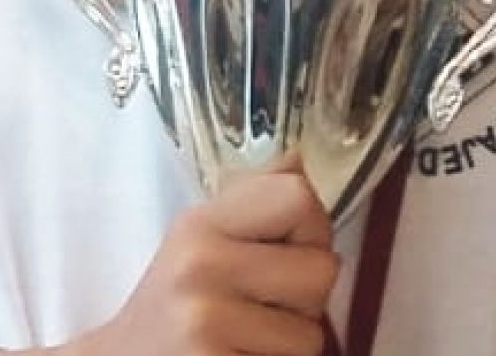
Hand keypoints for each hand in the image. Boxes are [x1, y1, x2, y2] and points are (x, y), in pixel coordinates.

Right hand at [68, 169, 339, 355]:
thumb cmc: (172, 304)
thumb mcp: (199, 240)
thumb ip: (253, 201)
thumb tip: (299, 157)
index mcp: (200, 224)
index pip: (299, 197)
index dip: (311, 228)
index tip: (287, 251)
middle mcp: (200, 266)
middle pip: (322, 270)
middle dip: (306, 296)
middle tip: (261, 306)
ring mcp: (205, 323)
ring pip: (312, 333)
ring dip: (290, 342)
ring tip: (245, 337)